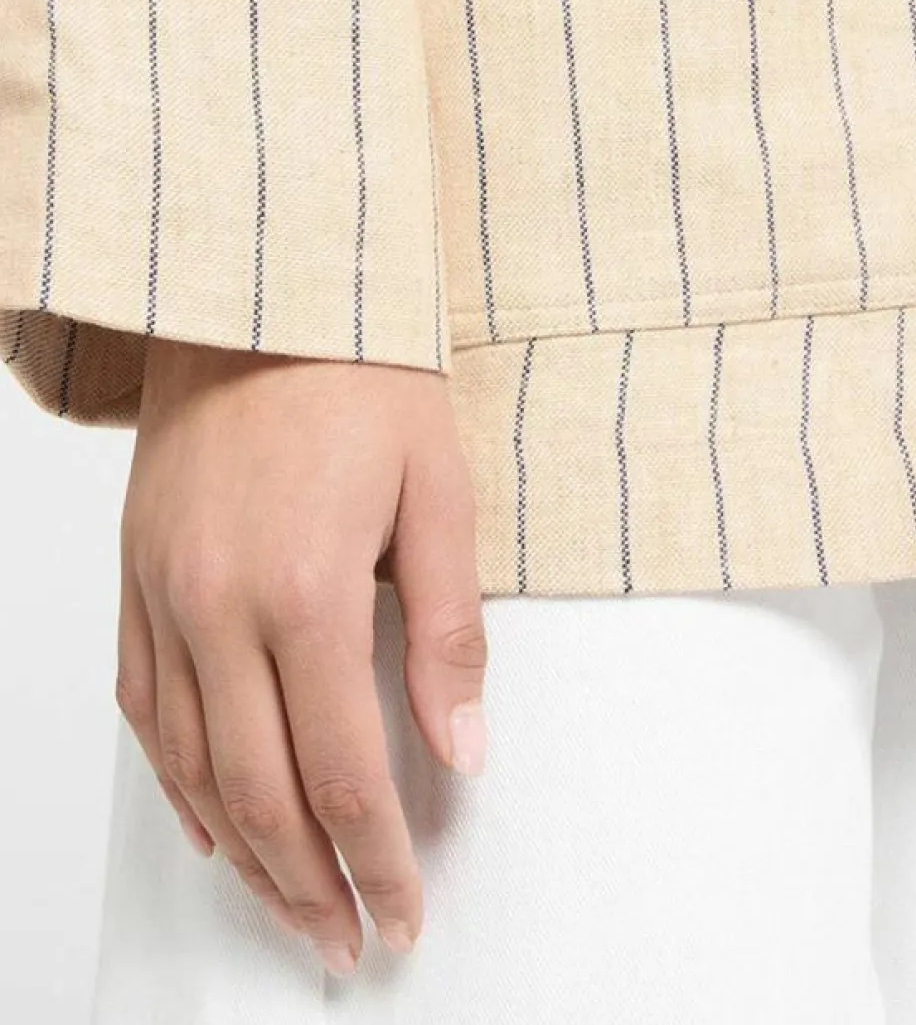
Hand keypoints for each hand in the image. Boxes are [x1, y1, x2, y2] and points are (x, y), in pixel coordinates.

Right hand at [114, 339, 487, 973]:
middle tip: (349, 940)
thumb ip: (449, 629)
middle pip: (261, 791)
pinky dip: (176, 781)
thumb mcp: (440, 488)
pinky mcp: (137, 575)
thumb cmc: (362, 373)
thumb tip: (462, 747)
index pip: (344, 769)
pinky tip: (210, 823)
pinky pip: (143, 707)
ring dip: (245, 855)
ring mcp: (164, 594)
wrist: (259, 291)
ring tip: (290, 910)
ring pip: (193, 767)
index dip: (378, 856)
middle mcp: (217, 608)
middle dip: (312, 884)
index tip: (404, 911)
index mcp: (306, 590)